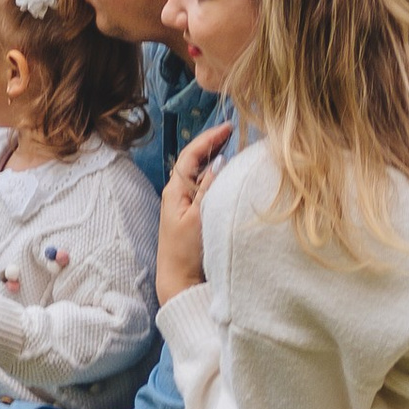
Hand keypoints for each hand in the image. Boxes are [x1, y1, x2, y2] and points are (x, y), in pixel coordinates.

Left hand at [156, 119, 230, 303]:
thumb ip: (208, 189)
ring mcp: (185, 204)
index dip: (209, 138)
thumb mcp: (197, 218)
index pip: (191, 154)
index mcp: (175, 190)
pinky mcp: (193, 214)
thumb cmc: (185, 252)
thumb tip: (219, 161)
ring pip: (201, 173)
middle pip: (195, 160)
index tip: (227, 127)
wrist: (179, 282)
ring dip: (215, 158)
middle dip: (212, 143)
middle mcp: (178, 193)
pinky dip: (217, 176)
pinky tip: (229, 173)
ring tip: (233, 145)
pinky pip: (205, 187)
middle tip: (232, 131)